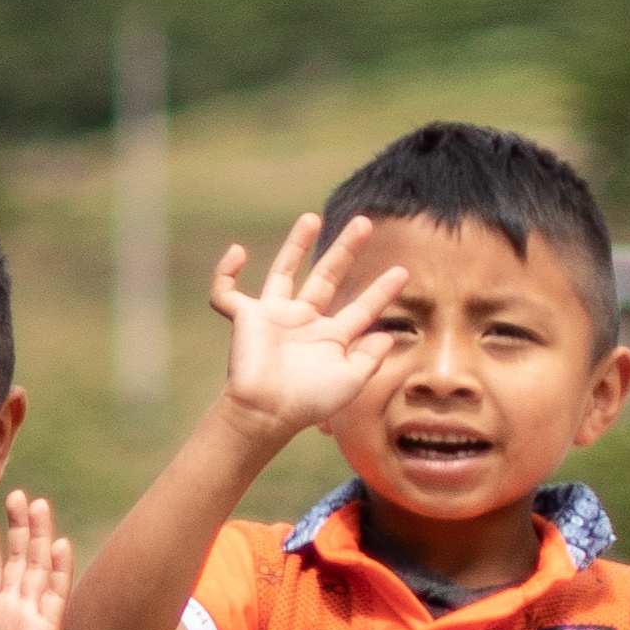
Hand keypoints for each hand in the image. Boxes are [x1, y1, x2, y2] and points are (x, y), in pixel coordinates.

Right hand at [208, 212, 406, 444]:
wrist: (265, 412)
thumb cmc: (307, 402)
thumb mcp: (351, 380)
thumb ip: (371, 356)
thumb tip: (388, 333)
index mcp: (329, 338)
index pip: (361, 307)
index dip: (382, 290)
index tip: (404, 271)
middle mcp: (303, 322)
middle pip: (327, 277)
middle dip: (346, 250)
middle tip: (365, 223)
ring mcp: (273, 317)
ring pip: (284, 273)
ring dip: (297, 245)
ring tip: (313, 217)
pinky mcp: (245, 318)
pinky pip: (227, 292)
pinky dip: (225, 273)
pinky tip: (237, 252)